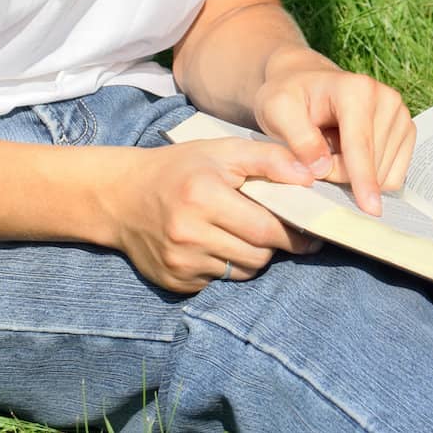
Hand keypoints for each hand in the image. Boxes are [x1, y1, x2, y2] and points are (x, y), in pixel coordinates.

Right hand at [102, 138, 320, 293]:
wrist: (121, 196)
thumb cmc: (181, 167)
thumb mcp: (224, 150)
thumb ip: (270, 159)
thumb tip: (311, 175)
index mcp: (203, 196)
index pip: (266, 229)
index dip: (293, 233)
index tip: (310, 232)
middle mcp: (189, 234)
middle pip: (258, 256)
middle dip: (274, 245)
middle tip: (276, 229)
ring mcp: (180, 262)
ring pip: (242, 273)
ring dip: (253, 257)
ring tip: (243, 233)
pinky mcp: (175, 282)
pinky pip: (220, 282)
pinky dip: (228, 267)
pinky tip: (217, 245)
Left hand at [253, 45, 415, 215]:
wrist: (305, 83)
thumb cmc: (289, 97)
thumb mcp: (277, 111)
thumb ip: (298, 139)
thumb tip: (322, 168)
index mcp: (356, 89)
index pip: (360, 144)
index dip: (363, 178)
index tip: (369, 209)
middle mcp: (386, 98)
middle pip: (372, 163)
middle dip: (342, 175)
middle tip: (314, 158)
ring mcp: (401, 115)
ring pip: (385, 173)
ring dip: (354, 176)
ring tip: (331, 150)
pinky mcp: (406, 131)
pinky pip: (394, 174)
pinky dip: (370, 177)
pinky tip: (350, 157)